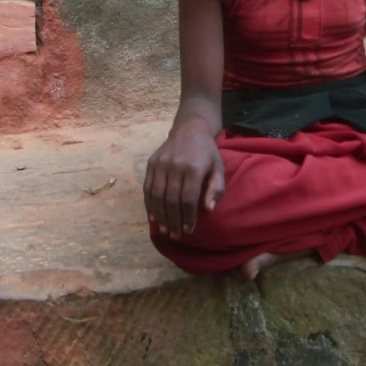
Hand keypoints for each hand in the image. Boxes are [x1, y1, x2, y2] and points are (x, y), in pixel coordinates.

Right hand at [144, 121, 225, 237]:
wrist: (189, 129)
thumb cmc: (206, 153)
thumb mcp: (218, 168)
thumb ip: (215, 189)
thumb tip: (207, 209)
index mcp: (194, 168)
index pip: (188, 199)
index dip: (187, 217)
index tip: (188, 230)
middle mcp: (175, 166)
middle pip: (171, 200)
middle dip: (173, 221)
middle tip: (176, 235)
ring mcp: (160, 164)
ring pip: (157, 196)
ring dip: (160, 216)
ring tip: (165, 230)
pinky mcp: (151, 163)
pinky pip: (148, 188)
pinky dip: (149, 204)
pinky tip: (154, 217)